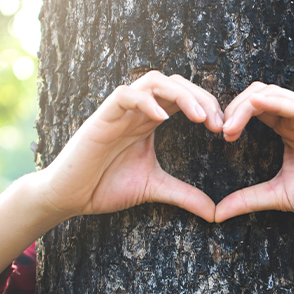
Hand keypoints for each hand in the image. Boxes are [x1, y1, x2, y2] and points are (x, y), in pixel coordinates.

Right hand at [38, 71, 223, 222]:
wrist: (69, 197)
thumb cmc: (106, 186)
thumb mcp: (155, 189)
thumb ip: (185, 195)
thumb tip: (215, 212)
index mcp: (150, 120)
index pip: (184, 97)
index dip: (207, 106)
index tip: (224, 129)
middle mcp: (137, 110)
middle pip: (174, 82)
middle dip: (201, 97)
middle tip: (218, 123)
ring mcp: (119, 111)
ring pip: (153, 80)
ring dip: (181, 94)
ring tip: (199, 117)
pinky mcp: (101, 118)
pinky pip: (124, 95)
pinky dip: (145, 101)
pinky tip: (162, 119)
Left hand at [214, 82, 293, 230]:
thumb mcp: (279, 195)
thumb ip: (248, 199)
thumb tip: (216, 213)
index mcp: (288, 127)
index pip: (254, 107)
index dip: (232, 116)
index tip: (219, 138)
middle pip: (258, 94)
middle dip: (233, 108)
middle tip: (220, 132)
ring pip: (272, 93)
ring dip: (245, 106)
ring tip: (229, 130)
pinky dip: (273, 102)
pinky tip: (254, 109)